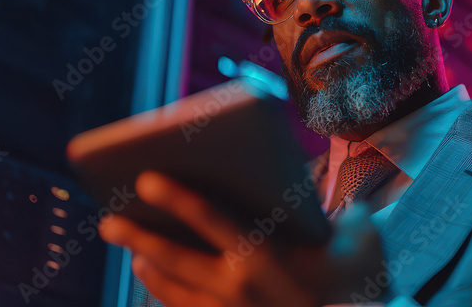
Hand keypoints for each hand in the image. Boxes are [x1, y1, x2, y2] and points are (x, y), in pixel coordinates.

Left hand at [98, 170, 384, 306]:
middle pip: (175, 257)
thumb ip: (341, 207)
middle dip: (137, 235)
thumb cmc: (362, 284)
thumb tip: (329, 186)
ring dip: (147, 265)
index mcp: (264, 254)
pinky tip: (153, 276)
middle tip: (109, 219)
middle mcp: (238, 286)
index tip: (146, 178)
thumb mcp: (361, 237)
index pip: (209, 218)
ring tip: (130, 245)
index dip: (175, 196)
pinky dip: (165, 294)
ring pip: (174, 290)